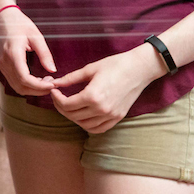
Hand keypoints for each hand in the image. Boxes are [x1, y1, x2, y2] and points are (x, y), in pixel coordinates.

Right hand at [0, 6, 57, 96]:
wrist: (3, 18)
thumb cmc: (19, 24)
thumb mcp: (36, 36)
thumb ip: (44, 54)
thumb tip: (52, 70)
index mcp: (13, 54)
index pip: (25, 79)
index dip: (39, 86)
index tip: (52, 84)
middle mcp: (5, 62)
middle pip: (21, 86)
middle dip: (38, 90)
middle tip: (52, 83)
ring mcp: (3, 65)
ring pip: (17, 87)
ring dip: (32, 89)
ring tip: (46, 81)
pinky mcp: (3, 66)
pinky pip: (14, 82)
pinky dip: (26, 86)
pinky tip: (37, 80)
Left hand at [48, 45, 164, 132]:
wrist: (139, 69)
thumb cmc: (115, 65)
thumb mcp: (89, 69)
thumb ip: (70, 79)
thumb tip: (55, 83)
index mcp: (93, 96)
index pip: (67, 105)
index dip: (56, 98)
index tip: (54, 90)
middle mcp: (102, 109)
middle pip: (73, 116)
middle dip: (61, 107)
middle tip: (58, 97)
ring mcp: (111, 115)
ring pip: (84, 125)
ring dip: (73, 117)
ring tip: (69, 106)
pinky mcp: (118, 117)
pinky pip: (99, 129)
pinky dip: (88, 125)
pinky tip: (82, 115)